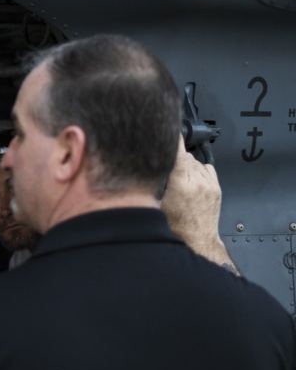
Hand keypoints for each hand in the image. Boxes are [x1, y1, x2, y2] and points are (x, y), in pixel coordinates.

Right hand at [161, 137, 236, 272]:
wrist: (197, 240)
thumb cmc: (175, 227)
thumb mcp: (157, 204)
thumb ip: (157, 182)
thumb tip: (152, 164)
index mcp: (181, 185)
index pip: (178, 154)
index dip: (172, 140)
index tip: (167, 129)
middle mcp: (198, 182)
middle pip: (185, 156)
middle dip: (175, 159)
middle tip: (165, 168)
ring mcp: (210, 184)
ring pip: (195, 161)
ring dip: (186, 166)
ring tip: (178, 180)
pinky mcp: (217, 187)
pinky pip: (206, 168)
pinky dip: (197, 170)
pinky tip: (190, 181)